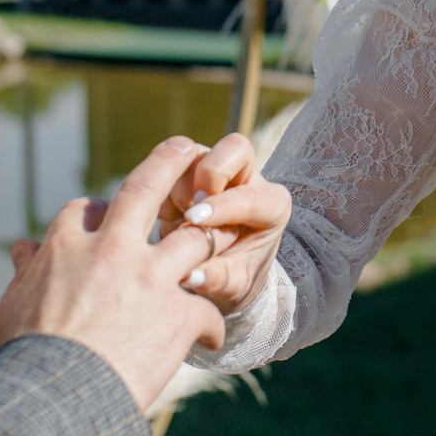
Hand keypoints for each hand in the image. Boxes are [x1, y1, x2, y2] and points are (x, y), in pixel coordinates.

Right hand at [0, 136, 226, 410]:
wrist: (51, 402)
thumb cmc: (20, 362)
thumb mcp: (8, 310)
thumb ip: (23, 274)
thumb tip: (21, 248)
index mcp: (66, 245)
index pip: (88, 208)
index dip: (102, 214)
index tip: (110, 223)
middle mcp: (112, 250)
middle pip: (148, 187)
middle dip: (170, 162)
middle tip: (187, 150)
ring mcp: (150, 279)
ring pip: (194, 238)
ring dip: (207, 242)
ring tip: (217, 248)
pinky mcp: (178, 315)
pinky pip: (208, 309)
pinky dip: (210, 324)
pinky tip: (208, 338)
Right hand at [151, 131, 291, 316]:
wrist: (222, 272)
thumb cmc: (235, 276)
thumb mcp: (233, 286)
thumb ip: (217, 279)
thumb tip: (190, 274)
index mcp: (272, 206)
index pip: (252, 196)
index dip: (223, 206)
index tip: (195, 220)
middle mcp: (249, 179)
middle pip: (235, 149)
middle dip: (208, 174)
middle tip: (190, 209)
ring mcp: (219, 169)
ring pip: (196, 154)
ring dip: (180, 186)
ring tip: (177, 221)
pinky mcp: (191, 168)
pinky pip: (170, 163)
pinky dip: (163, 187)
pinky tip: (167, 217)